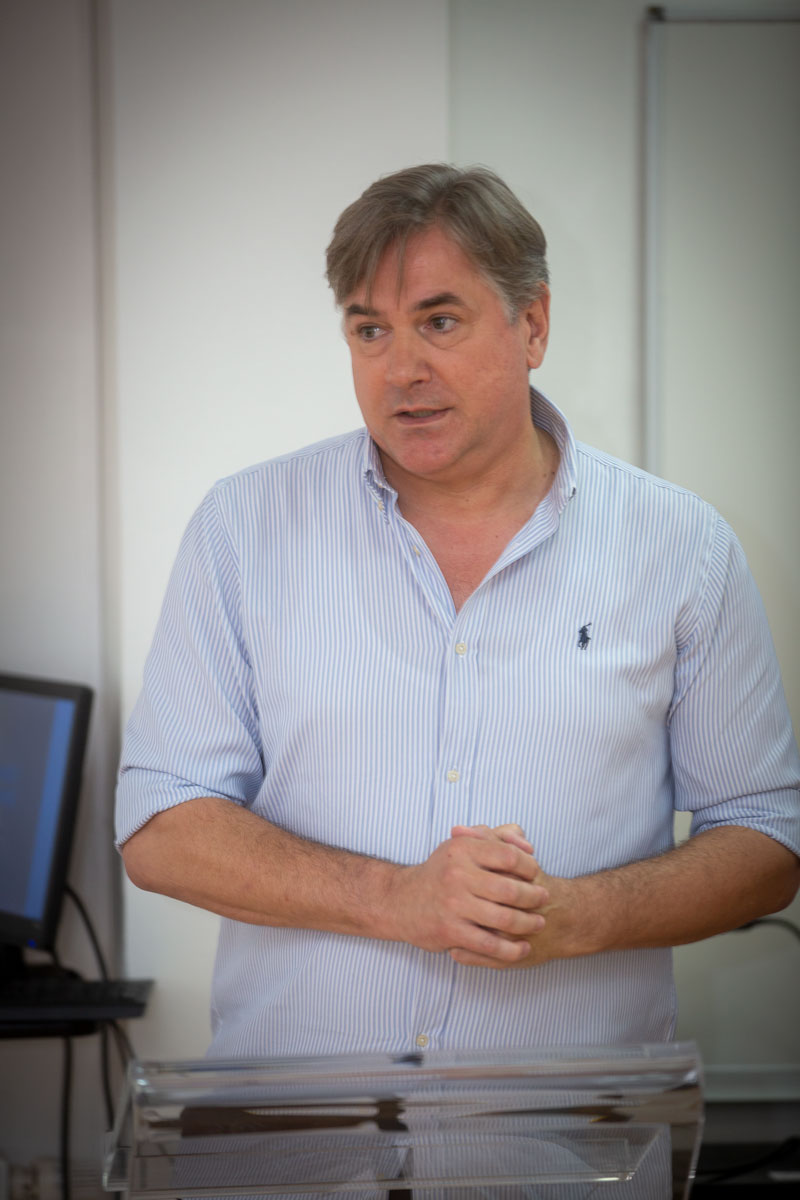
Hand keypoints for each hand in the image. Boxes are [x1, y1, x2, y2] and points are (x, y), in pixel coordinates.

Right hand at [448, 823, 558, 968]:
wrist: (401, 901)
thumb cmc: (440, 872)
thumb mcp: (462, 845)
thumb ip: (496, 838)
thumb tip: (527, 845)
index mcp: (463, 849)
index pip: (509, 856)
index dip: (529, 865)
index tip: (536, 873)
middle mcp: (458, 875)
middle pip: (510, 888)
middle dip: (534, 896)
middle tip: (544, 898)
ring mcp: (454, 905)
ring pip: (504, 918)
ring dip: (528, 923)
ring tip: (538, 923)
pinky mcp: (450, 931)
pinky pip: (489, 944)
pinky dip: (511, 949)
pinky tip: (522, 948)